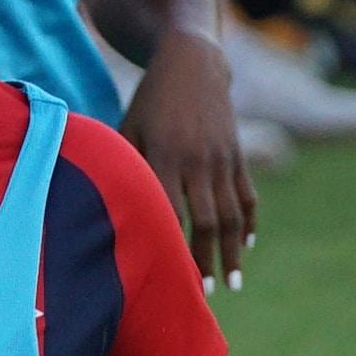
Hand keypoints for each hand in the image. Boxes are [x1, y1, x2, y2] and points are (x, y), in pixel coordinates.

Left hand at [133, 27, 253, 290]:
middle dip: (206, 260)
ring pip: (232, 213)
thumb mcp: (128, 127)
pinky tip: (246, 245)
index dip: (171, 246)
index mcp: (164, 155)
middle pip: (206, 221)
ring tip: (232, 283)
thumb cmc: (148, 101)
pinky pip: (247, 194)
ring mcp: (223, 157)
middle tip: (203, 294)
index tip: (169, 278)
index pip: (169, 212)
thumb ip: (123, 166)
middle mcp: (197, 160)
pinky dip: (249, 221)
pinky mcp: (237, 153)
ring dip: (232, 251)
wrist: (193, 61)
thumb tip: (106, 210)